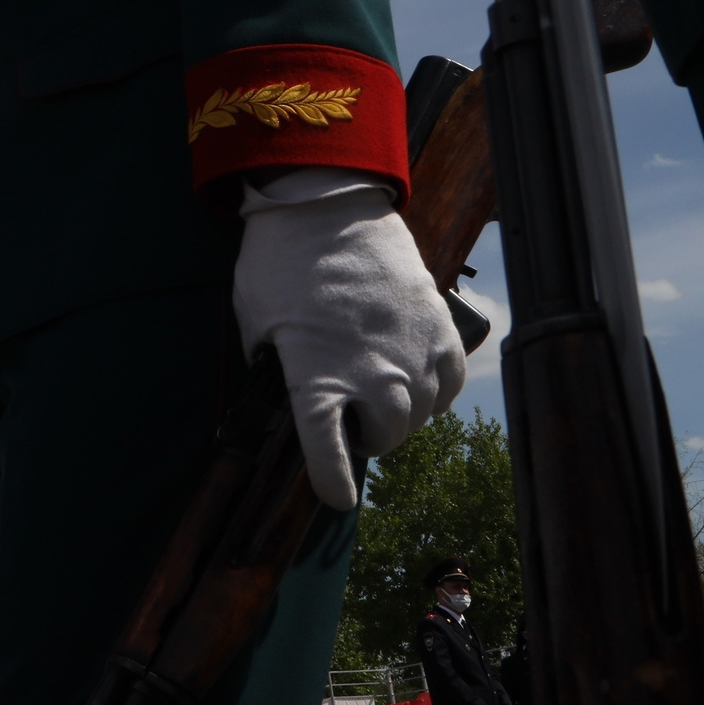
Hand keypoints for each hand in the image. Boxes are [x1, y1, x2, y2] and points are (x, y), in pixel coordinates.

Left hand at [234, 168, 466, 512]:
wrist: (326, 206)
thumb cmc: (279, 262)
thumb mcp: (254, 322)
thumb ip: (271, 365)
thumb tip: (283, 387)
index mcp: (316, 379)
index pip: (327, 454)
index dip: (331, 482)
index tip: (335, 499)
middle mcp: (371, 375)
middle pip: (384, 437)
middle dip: (367, 440)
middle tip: (353, 425)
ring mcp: (410, 352)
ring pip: (419, 414)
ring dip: (400, 417)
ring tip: (382, 401)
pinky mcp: (438, 327)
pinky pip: (449, 382)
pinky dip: (435, 393)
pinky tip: (418, 385)